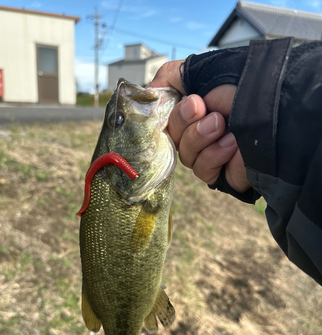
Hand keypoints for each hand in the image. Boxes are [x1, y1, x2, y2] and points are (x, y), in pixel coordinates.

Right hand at [148, 62, 250, 192]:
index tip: (182, 102)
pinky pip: (202, 170)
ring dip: (201, 138)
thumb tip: (148, 92)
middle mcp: (196, 135)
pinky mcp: (219, 175)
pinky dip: (215, 154)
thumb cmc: (243, 89)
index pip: (162, 121)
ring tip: (223, 124)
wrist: (273, 111)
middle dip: (183, 121)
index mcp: (190, 114)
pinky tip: (233, 143)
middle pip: (171, 139)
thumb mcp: (203, 73)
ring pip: (185, 156)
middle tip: (201, 108)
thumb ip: (171, 76)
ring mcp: (207, 156)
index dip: (165, 115)